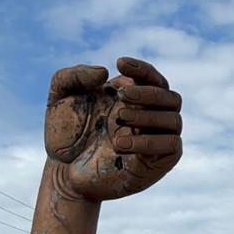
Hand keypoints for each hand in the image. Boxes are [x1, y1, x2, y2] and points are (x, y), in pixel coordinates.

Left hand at [44, 58, 181, 200]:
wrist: (64, 170)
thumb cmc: (66, 134)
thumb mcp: (59, 96)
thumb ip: (74, 76)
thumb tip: (104, 72)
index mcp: (134, 98)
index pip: (154, 79)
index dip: (143, 69)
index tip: (120, 63)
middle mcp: (150, 117)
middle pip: (171, 98)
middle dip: (149, 94)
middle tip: (122, 97)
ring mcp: (156, 140)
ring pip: (174, 120)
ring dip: (148, 116)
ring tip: (118, 121)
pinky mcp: (159, 163)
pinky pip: (171, 145)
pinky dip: (149, 141)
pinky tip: (121, 144)